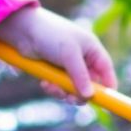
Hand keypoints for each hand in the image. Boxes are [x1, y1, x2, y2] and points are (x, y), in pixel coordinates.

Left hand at [0, 6, 115, 104]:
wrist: (23, 29)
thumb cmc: (51, 34)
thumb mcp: (69, 54)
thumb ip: (80, 76)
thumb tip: (89, 96)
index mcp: (91, 50)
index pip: (106, 71)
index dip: (107, 87)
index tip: (105, 101)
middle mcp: (82, 58)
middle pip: (89, 84)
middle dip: (80, 94)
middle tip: (71, 99)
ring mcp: (67, 66)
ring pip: (73, 89)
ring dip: (63, 92)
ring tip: (52, 87)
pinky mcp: (53, 71)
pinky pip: (59, 87)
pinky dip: (53, 88)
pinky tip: (44, 83)